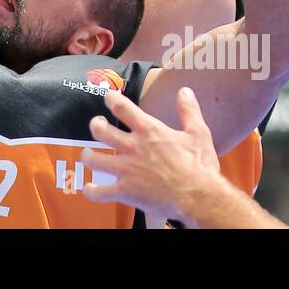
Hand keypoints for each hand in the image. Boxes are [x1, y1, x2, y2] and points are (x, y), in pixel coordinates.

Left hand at [81, 87, 221, 220]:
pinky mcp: (126, 191)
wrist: (198, 197)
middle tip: (97, 125)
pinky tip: (89, 189)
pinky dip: (92, 191)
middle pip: (100, 131)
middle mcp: (133, 147)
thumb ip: (189, 111)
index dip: (111, 99)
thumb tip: (185, 91)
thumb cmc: (200, 166)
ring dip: (88, 157)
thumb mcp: (198, 133)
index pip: (121, 107)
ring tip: (88, 155)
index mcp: (149, 131)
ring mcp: (126, 170)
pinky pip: (100, 192)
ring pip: (94, 160)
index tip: (108, 96)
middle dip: (95, 125)